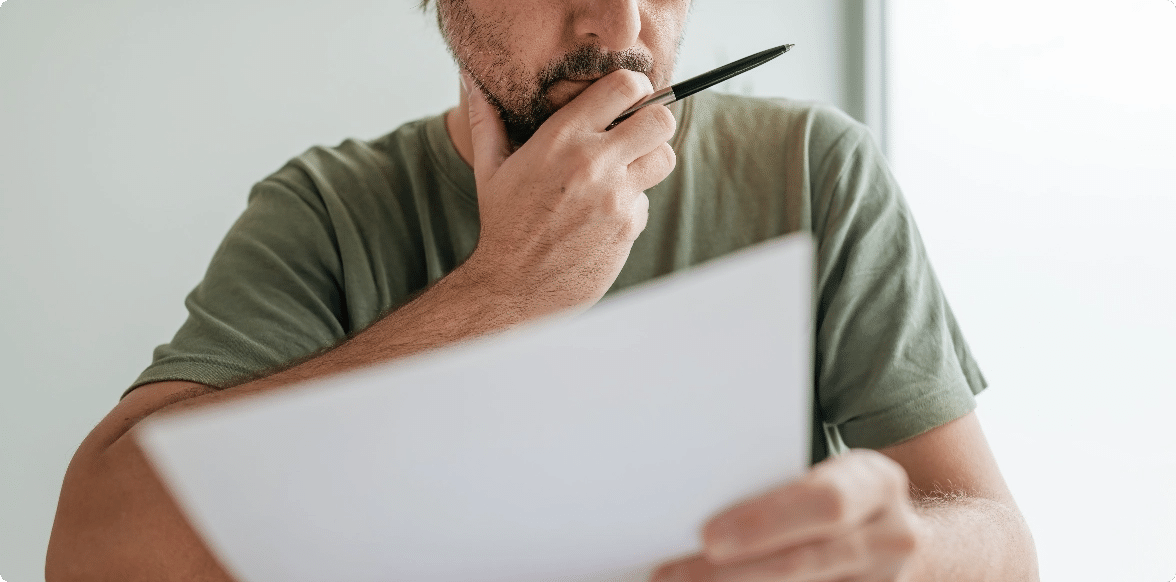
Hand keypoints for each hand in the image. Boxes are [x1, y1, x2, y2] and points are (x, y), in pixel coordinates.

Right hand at [460, 69, 676, 317]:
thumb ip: (487, 120)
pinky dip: (631, 205)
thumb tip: (472, 82)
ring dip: (649, 162)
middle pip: (660, 120)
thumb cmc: (502, 225)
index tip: (626, 99)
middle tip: (636, 134)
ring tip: (623, 172)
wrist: (512, 287)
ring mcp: (615, 197)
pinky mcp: (628, 226)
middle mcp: (593, 163)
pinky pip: (646, 201)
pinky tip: (603, 215)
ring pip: (663, 158)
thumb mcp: (490, 169)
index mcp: (561, 138)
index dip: (634, 89)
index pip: (624, 87)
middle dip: (653, 122)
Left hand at [654, 450, 922, 581]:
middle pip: (807, 559)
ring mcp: (887, 580)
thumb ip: (782, 487)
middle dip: (735, 572)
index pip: (823, 502)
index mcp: (876, 482)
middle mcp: (892, 536)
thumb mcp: (829, 475)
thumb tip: (697, 509)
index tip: (707, 536)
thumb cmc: (841, 495)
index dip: (764, 522)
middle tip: (674, 575)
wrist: (897, 536)